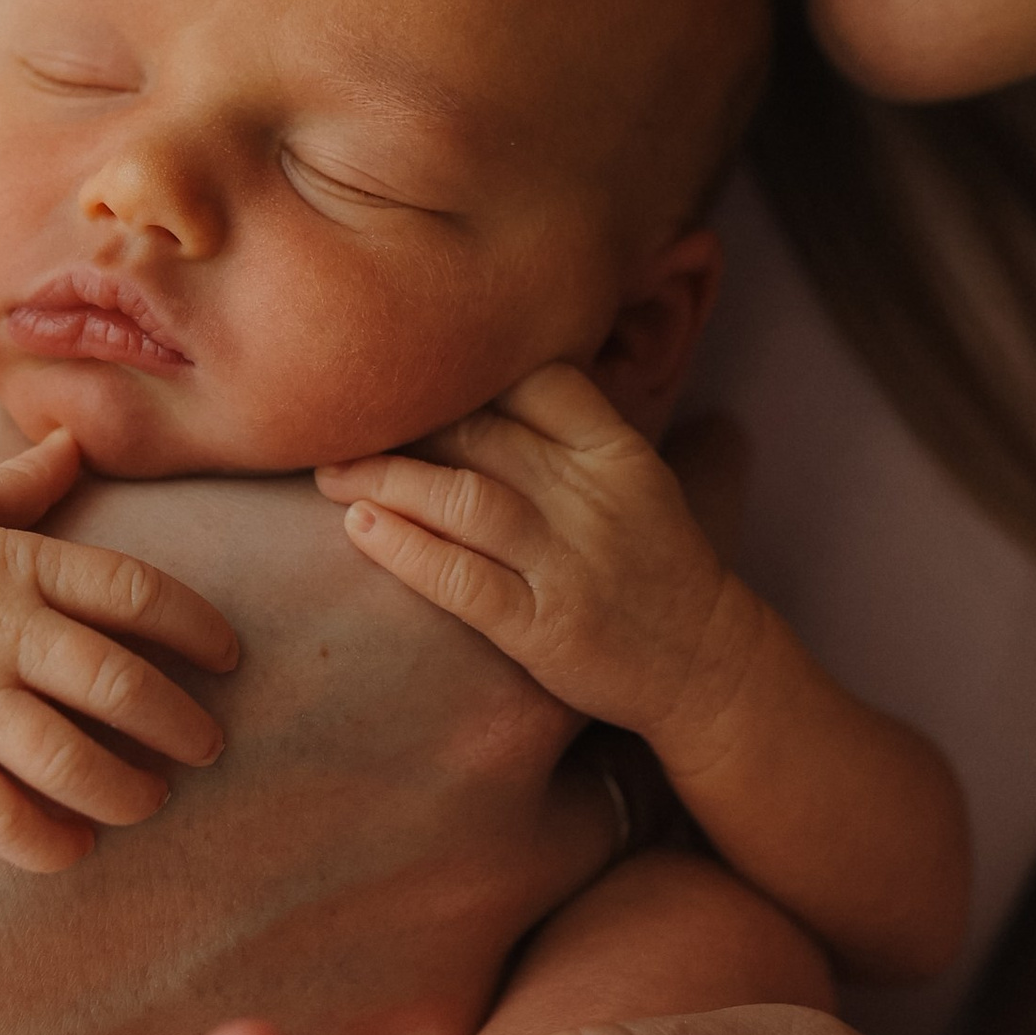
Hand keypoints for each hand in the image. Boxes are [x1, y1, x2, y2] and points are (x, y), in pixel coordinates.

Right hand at [0, 430, 241, 870]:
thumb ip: (27, 482)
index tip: (230, 656)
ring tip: (148, 801)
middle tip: (209, 747)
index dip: (197, 625)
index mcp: (21, 563)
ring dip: (124, 789)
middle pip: (120, 681)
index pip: (137, 591)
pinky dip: (40, 838)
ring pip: (67, 756)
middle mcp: (1, 628)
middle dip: (179, 722)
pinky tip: (71, 848)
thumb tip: (76, 436)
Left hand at [318, 367, 761, 758]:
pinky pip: (461, 579)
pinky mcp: (543, 626)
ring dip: (386, 479)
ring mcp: (569, 564)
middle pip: (482, 433)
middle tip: (336, 419)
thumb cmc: (653, 564)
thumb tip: (473, 386)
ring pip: (464, 499)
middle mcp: (593, 499)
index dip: (462, 371)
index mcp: (617, 452)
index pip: (534, 381)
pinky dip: (404, 549)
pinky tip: (358, 528)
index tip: (403, 369)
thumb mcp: (633, 478)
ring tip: (330, 472)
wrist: (705, 665)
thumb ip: (566, 432)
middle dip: (401, 422)